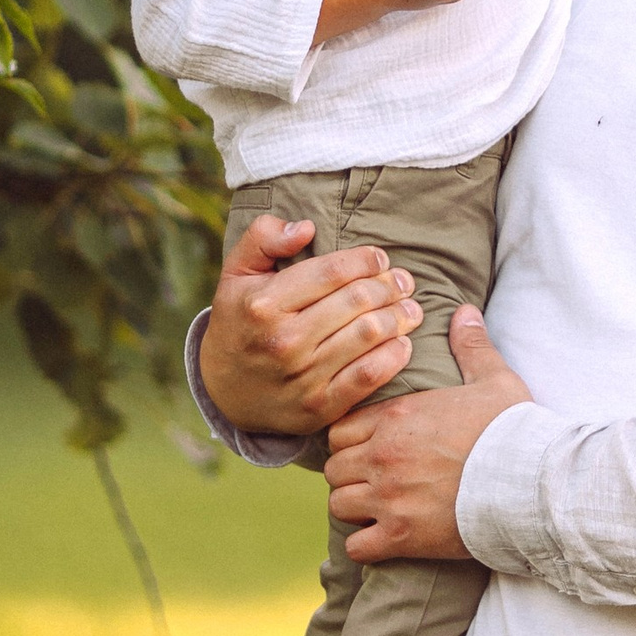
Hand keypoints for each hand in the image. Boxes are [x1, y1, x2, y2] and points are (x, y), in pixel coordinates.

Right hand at [197, 210, 422, 436]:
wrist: (224, 392)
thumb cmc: (240, 322)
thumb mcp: (237, 273)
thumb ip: (264, 238)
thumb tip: (306, 228)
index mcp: (264, 304)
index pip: (332, 272)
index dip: (365, 260)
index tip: (380, 257)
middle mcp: (283, 340)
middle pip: (357, 301)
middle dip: (389, 286)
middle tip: (404, 282)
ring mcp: (303, 377)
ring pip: (369, 335)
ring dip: (399, 318)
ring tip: (411, 309)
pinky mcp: (319, 407)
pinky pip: (369, 376)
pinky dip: (394, 357)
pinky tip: (403, 343)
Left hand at [327, 307, 532, 559]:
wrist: (532, 484)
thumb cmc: (513, 432)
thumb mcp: (494, 381)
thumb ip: (471, 346)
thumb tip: (465, 311)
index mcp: (397, 418)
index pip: (339, 429)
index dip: (352, 440)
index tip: (372, 449)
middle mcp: (382, 455)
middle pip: (334, 468)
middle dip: (350, 474)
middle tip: (375, 481)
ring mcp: (388, 498)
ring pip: (339, 504)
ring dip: (355, 508)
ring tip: (379, 510)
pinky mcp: (400, 536)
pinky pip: (357, 547)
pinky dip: (367, 546)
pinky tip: (386, 540)